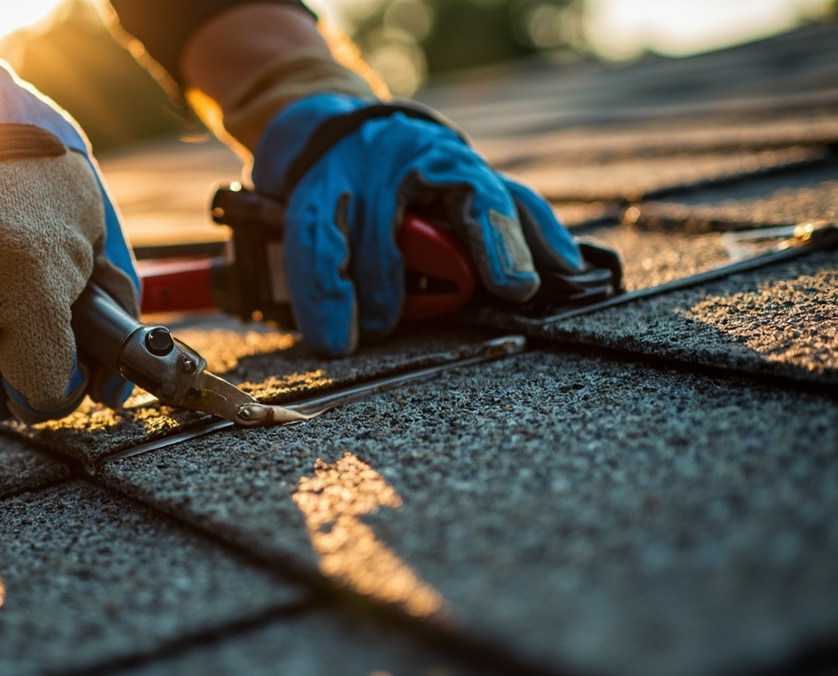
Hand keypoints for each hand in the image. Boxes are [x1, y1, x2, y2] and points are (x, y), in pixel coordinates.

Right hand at [251, 94, 586, 355]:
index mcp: (451, 163)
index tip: (517, 288)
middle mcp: (402, 161)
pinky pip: (314, 249)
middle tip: (414, 316)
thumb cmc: (409, 172)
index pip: (485, 198)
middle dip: (411, 272)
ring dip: (367, 288)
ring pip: (358, 234)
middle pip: (398, 225)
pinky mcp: (309, 199)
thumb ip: (514, 223)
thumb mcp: (463, 186)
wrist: (325, 132)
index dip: (501, 241)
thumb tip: (571, 269)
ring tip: (372, 331)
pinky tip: (332, 338)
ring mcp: (352, 176)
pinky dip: (323, 297)